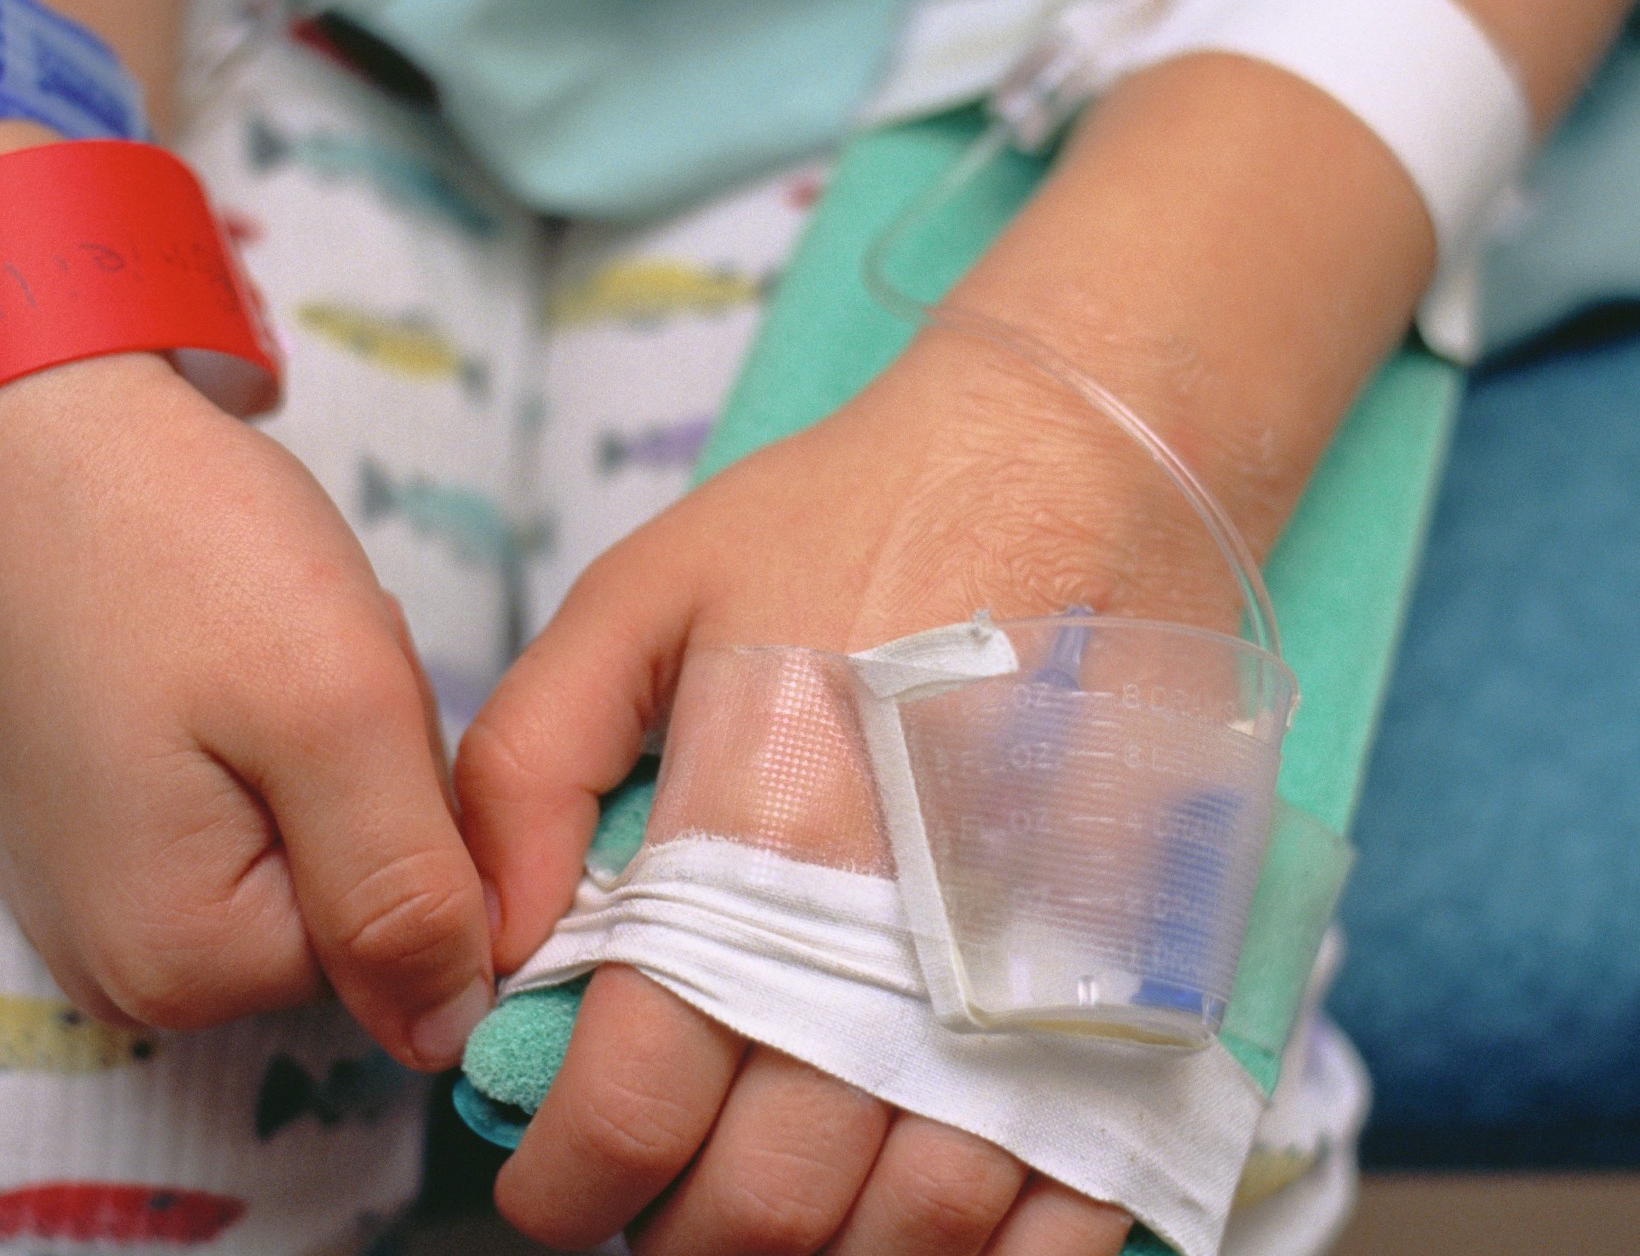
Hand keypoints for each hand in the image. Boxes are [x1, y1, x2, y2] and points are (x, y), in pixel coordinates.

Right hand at [0, 351, 492, 1068]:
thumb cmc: (177, 542)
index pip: (396, 950)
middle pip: (337, 914)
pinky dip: (250, 735)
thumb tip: (449, 1040)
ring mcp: (82, 899)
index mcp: (178, 964)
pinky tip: (204, 659)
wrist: (30, 423)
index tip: (349, 704)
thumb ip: (405, 893)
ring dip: (310, 755)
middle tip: (300, 663)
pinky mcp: (77, 828)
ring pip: (292, 855)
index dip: (413, 816)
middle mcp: (114, 968)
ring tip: (249, 652)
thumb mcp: (336, 710)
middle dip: (358, 787)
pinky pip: (224, 812)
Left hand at [458, 329, 1250, 1251]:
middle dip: (679, 1241)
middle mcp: (907, 936)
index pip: (635, 1103)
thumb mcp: (639, 599)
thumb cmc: (844, 525)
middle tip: (647, 1207)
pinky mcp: (1147, 991)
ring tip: (765, 1214)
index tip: (548, 1187)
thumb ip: (528, 775)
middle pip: (772, 1204)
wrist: (1075, 460)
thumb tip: (492, 955)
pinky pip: (1075, 1211)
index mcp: (766, 834)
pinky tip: (920, 1235)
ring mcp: (1043, 978)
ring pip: (917, 1235)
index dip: (566, 1183)